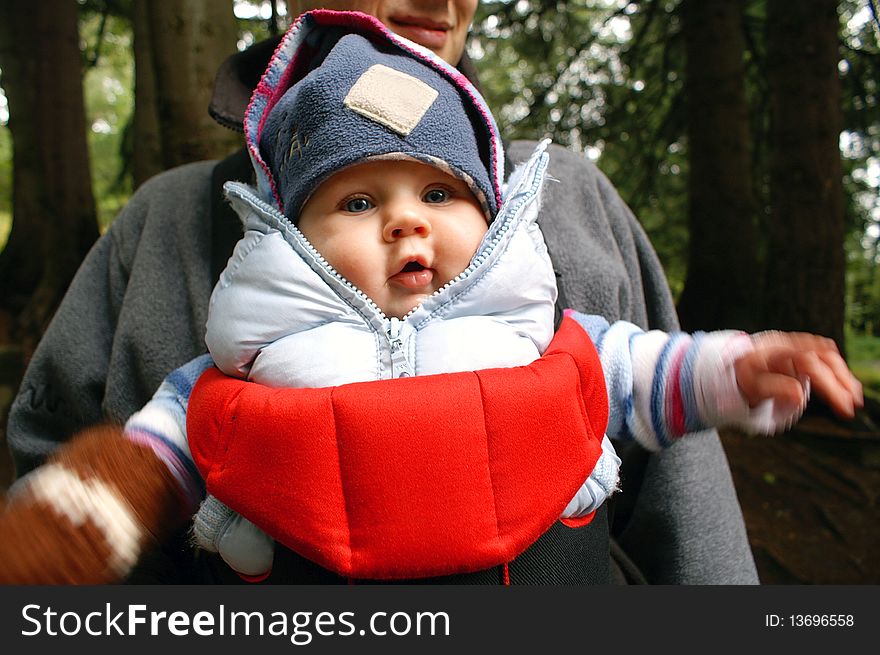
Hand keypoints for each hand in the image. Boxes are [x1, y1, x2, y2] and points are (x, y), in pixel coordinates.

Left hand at [734, 332, 863, 418]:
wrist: (731, 362)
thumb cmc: (741, 376)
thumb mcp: (752, 385)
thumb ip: (775, 390)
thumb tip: (800, 396)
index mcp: (776, 351)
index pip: (810, 365)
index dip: (829, 382)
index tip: (841, 401)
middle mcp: (789, 344)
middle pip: (823, 359)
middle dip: (841, 382)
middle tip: (852, 405)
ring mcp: (795, 345)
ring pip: (827, 356)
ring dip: (843, 376)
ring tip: (854, 396)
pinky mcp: (799, 350)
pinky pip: (823, 356)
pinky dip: (836, 369)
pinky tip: (845, 381)